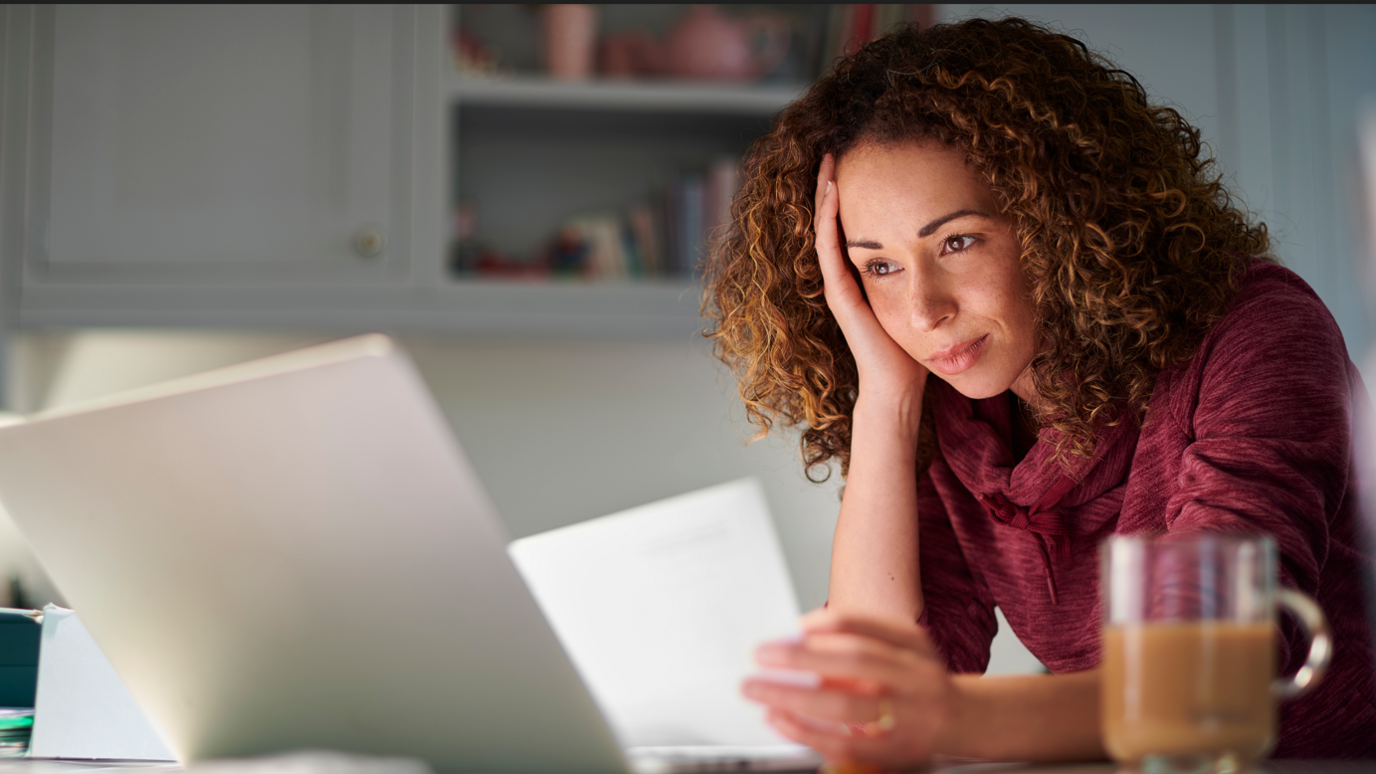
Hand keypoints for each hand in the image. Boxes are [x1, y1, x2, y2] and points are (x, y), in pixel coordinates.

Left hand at [741, 610, 960, 766]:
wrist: (965, 721)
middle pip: (854, 662)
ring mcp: (909, 717)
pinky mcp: (895, 751)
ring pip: (847, 707)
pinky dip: (807, 731)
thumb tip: (800, 632)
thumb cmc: (918, 681)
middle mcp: (916, 678)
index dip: (821, 625)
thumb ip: (859, 637)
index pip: (863, 627)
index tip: (787, 627)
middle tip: (761, 655)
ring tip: (759, 689)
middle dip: (801, 657)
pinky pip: (845, 743)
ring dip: (795, 697)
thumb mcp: (903, 648)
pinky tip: (780, 719)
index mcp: (914, 646)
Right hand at [814, 155, 928, 404]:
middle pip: (830, 221)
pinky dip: (828, 218)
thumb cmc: (912, 350)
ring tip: (829, 161)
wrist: (899, 386)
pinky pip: (829, 248)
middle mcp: (844, 278)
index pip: (849, 225)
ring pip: (824, 229)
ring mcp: (838, 285)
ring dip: (824, 193)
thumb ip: (924, 274)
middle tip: (836, 149)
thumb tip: (951, 243)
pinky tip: (832, 192)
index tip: (857, 162)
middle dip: (831, 184)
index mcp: (860, 276)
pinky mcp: (840, 294)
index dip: (848, 194)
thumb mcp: (919, 299)